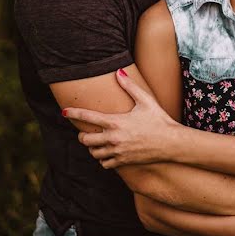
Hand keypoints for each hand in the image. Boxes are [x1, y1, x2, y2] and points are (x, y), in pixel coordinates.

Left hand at [63, 68, 178, 167]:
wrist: (171, 143)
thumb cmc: (159, 119)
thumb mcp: (145, 100)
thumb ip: (130, 86)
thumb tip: (118, 71)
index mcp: (115, 122)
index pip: (87, 117)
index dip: (73, 113)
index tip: (64, 112)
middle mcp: (113, 138)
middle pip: (85, 139)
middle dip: (83, 135)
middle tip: (86, 131)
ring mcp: (117, 151)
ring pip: (93, 152)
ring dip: (92, 147)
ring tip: (98, 142)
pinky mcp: (123, 162)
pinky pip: (104, 163)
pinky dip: (103, 158)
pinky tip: (108, 152)